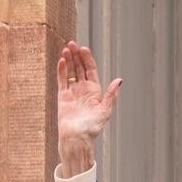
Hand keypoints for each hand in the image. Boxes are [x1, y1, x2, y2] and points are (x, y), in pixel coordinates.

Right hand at [57, 41, 122, 166]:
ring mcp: (72, 92)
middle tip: (72, 44)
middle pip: (79, 67)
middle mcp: (83, 89)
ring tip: (66, 49)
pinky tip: (61, 61)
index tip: (83, 48)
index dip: (87, 59)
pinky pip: (61, 80)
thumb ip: (111, 94)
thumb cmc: (92, 127)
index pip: (90, 70)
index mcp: (95, 91)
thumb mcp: (105, 110)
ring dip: (68, 60)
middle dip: (76, 56)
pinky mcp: (62, 96)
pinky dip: (61, 71)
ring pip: (70, 72)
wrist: (77, 138)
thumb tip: (120, 80)